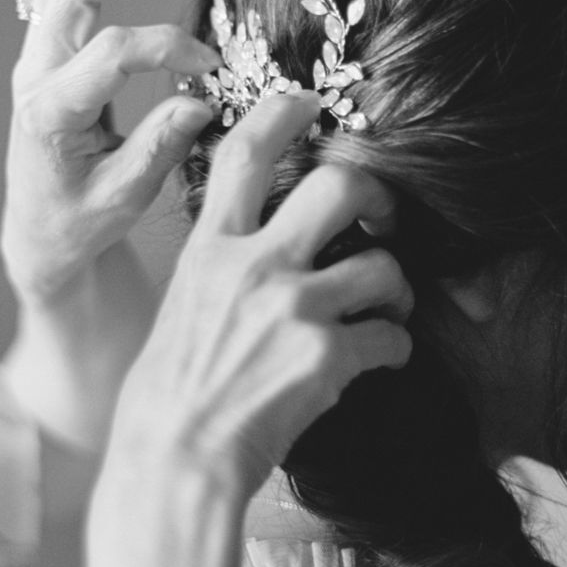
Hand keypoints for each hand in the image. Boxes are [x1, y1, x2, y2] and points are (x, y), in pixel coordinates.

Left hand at [0, 0, 218, 460]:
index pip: (110, 55)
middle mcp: (35, 76)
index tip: (209, 69)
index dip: (166, 49)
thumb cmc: (82, 220)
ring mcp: (34, 58)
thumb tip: (199, 100)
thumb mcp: (125, 198)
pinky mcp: (42, 51)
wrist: (42, 230)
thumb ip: (159, 147)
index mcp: (52, 114)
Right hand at [105, 90, 414, 504]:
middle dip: (376, 195)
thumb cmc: (169, 397)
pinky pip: (390, 335)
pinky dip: (395, 346)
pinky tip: (382, 357)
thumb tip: (259, 248)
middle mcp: (252, 266)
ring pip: (381, 264)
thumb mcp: (182, 308)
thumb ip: (222, 268)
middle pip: (336, 186)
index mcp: (209, 250)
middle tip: (385, 217)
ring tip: (390, 305)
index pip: (243, 154)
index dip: (281, 114)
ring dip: (397, 286)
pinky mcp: (326, 355)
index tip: (308, 103)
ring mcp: (292, 308)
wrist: (173, 463)